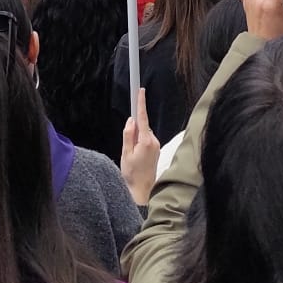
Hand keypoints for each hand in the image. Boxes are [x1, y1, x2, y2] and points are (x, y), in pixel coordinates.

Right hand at [121, 89, 159, 206]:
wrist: (142, 190)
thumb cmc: (132, 174)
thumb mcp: (125, 153)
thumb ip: (128, 135)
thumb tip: (131, 120)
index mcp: (146, 141)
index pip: (142, 118)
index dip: (141, 103)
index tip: (141, 91)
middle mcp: (154, 142)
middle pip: (142, 126)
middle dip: (134, 129)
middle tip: (127, 147)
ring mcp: (157, 146)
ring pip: (144, 133)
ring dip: (136, 138)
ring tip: (131, 156)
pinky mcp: (156, 150)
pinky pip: (146, 140)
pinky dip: (139, 143)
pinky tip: (136, 157)